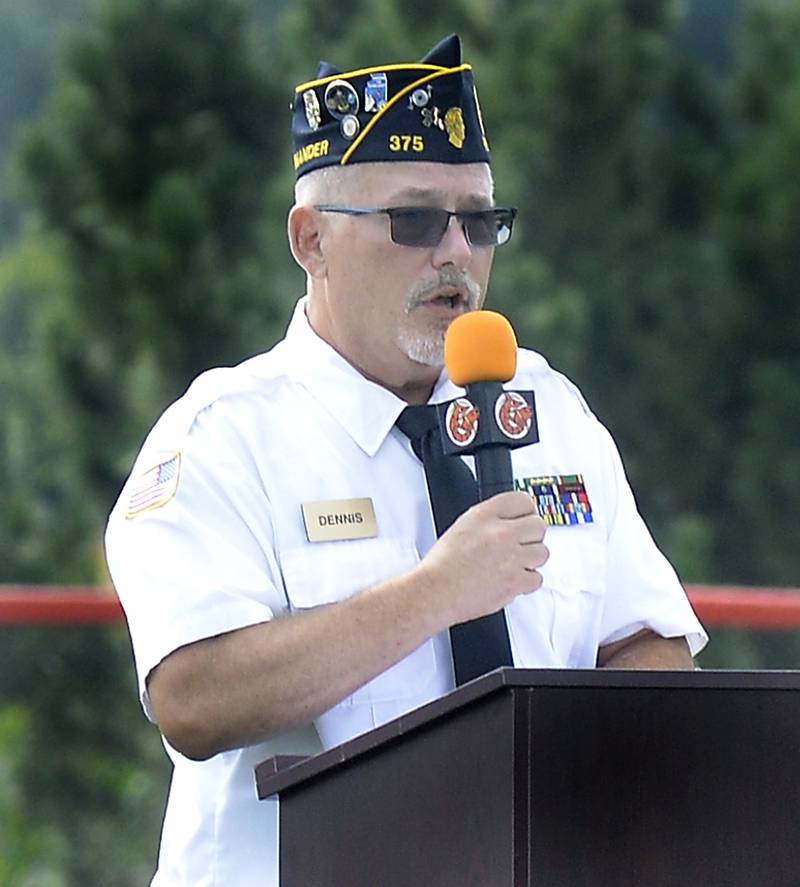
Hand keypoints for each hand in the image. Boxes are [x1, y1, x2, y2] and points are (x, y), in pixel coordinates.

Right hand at [416, 490, 547, 628]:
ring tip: (515, 564)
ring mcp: (511, 557)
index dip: (526, 511)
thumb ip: (490, 520)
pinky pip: (536, 578)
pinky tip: (513, 579)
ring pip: (542, 553)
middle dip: (532, 536)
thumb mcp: (463, 526)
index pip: (522, 500)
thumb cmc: (442, 565)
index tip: (525, 519)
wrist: (436, 592)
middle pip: (538, 525)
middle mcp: (500, 533)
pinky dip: (527, 582)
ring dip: (531, 559)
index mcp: (485, 515)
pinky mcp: (515, 581)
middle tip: (522, 544)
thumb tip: (511, 521)